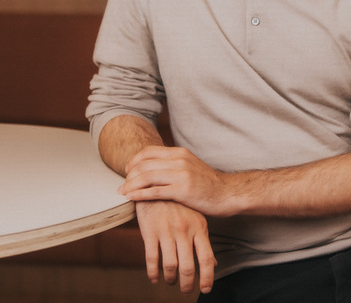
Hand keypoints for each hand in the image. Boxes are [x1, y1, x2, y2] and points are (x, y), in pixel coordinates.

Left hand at [120, 145, 234, 216]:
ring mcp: (181, 175)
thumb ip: (174, 164)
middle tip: (122, 184)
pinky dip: (139, 194)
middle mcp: (179, 160)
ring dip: (131, 185)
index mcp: (180, 153)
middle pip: (144, 164)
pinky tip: (131, 198)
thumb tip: (155, 167)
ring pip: (146, 176)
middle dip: (129, 175)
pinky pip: (154, 191)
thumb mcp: (191, 166)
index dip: (134, 161)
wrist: (228, 194)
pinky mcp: (182, 191)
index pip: (149, 152)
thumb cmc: (209, 183)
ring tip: (123, 192)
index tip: (127, 171)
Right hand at [135, 199, 215, 294]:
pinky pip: (152, 258)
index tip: (205, 289)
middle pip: (188, 266)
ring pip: (170, 265)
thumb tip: (213, 263)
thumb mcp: (196, 218)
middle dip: (187, 284)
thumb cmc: (179, 204)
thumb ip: (203, 241)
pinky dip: (153, 272)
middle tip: (186, 290)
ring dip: (171, 278)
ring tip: (171, 281)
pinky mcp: (150, 231)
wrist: (157, 183)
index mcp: (198, 227)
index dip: (207, 277)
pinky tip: (155, 277)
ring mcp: (167, 231)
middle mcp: (184, 230)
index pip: (206, 258)